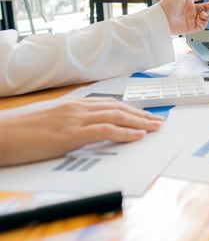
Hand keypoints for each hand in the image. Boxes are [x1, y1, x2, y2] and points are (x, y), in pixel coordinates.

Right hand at [0, 98, 163, 166]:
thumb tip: (83, 128)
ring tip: (155, 127)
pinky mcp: (71, 134)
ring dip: (140, 123)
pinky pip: (105, 131)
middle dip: (141, 115)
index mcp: (72, 104)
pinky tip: (138, 136)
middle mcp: (77, 108)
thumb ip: (68, 121)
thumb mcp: (48, 121)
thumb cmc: (18, 130)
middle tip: (158, 121)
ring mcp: (75, 119)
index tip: (144, 114)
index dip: (130, 109)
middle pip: (118, 109)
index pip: (109, 105)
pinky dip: (124, 132)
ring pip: (116, 117)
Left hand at [159, 0, 208, 34]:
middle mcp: (190, 8)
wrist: (163, 17)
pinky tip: (200, 19)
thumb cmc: (168, 2)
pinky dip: (204, 23)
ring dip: (207, 14)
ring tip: (203, 13)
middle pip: (205, 7)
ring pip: (205, 16)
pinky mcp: (191, 27)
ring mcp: (191, 18)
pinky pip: (202, 26)